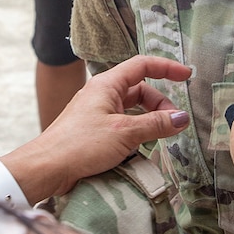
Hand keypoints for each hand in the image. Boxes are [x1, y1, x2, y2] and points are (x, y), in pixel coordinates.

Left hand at [10, 55, 193, 197]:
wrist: (46, 168)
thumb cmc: (80, 144)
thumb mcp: (124, 133)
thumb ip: (155, 124)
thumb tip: (181, 118)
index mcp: (107, 84)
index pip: (142, 65)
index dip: (166, 68)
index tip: (187, 75)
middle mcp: (102, 94)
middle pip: (141, 91)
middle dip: (160, 105)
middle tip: (174, 125)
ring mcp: (97, 113)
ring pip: (133, 110)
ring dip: (149, 121)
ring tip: (160, 138)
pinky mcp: (94, 131)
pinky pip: (123, 125)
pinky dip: (136, 133)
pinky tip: (141, 149)